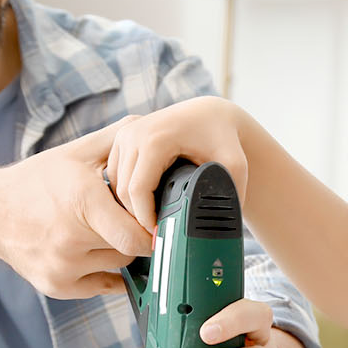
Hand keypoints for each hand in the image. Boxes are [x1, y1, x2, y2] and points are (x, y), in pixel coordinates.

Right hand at [0, 117, 153, 298]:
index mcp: (82, 202)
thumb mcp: (76, 152)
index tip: (154, 218)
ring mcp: (62, 267)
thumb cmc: (38, 180)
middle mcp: (71, 239)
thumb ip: (118, 138)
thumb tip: (152, 127)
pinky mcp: (56, 287)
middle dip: (132, 231)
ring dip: (117, 249)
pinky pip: (102, 286)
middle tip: (120, 216)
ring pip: (117, 265)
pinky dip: (104, 271)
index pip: (138, 235)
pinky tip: (93, 251)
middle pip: (131, 247)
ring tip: (98, 229)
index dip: (152, 227)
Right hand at [106, 96, 249, 230]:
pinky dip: (125, 193)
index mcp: (154, 140)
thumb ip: (229, 193)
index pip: (136, 191)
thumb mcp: (233, 165)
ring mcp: (125, 135)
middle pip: (123, 190)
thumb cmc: (223, 139)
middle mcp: (133, 134)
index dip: (145, 218)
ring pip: (115, 184)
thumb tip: (220, 226)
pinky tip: (145, 202)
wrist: (210, 114)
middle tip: (157, 232)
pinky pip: (114, 175)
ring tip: (153, 220)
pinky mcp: (121, 138)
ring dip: (130, 206)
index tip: (159, 234)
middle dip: (137, 216)